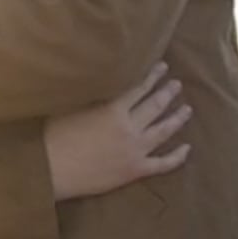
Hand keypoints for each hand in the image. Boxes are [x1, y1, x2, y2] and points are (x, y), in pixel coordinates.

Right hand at [44, 62, 191, 201]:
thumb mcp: (72, 106)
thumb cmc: (54, 136)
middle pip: (155, 106)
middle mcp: (129, 128)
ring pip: (164, 131)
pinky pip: (163, 164)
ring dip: (177, 118)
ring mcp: (135, 150)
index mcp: (113, 109)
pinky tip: (187, 148)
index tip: (162, 67)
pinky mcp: (135, 171)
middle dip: (168, 93)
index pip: (139, 88)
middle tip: (177, 84)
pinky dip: (177, 156)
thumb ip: (93, 96)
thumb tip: (105, 84)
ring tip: (187, 108)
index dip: (152, 77)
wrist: (50, 169)